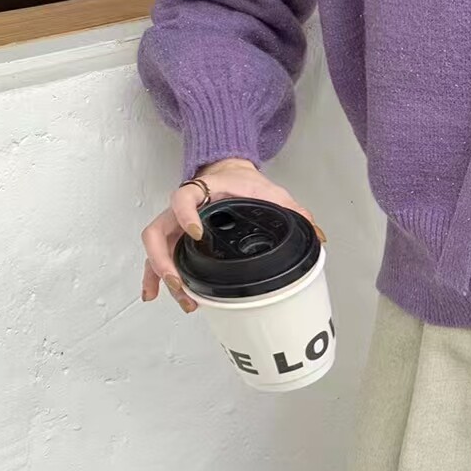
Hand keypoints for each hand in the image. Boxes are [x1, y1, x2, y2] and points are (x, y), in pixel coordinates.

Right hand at [140, 156, 325, 313]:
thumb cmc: (246, 182)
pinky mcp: (175, 236)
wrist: (230, 172)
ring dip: (159, 274)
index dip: (185, 215)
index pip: (184, 197)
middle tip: (180, 282)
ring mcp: (175, 223)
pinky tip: (153, 295)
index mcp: (204, 190)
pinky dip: (153, 276)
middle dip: (164, 261)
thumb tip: (317, 234)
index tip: (197, 233)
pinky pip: (158, 255)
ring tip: (180, 298)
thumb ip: (292, 209)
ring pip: (155, 247)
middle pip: (157, 231)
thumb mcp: (270, 191)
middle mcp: (182, 207)